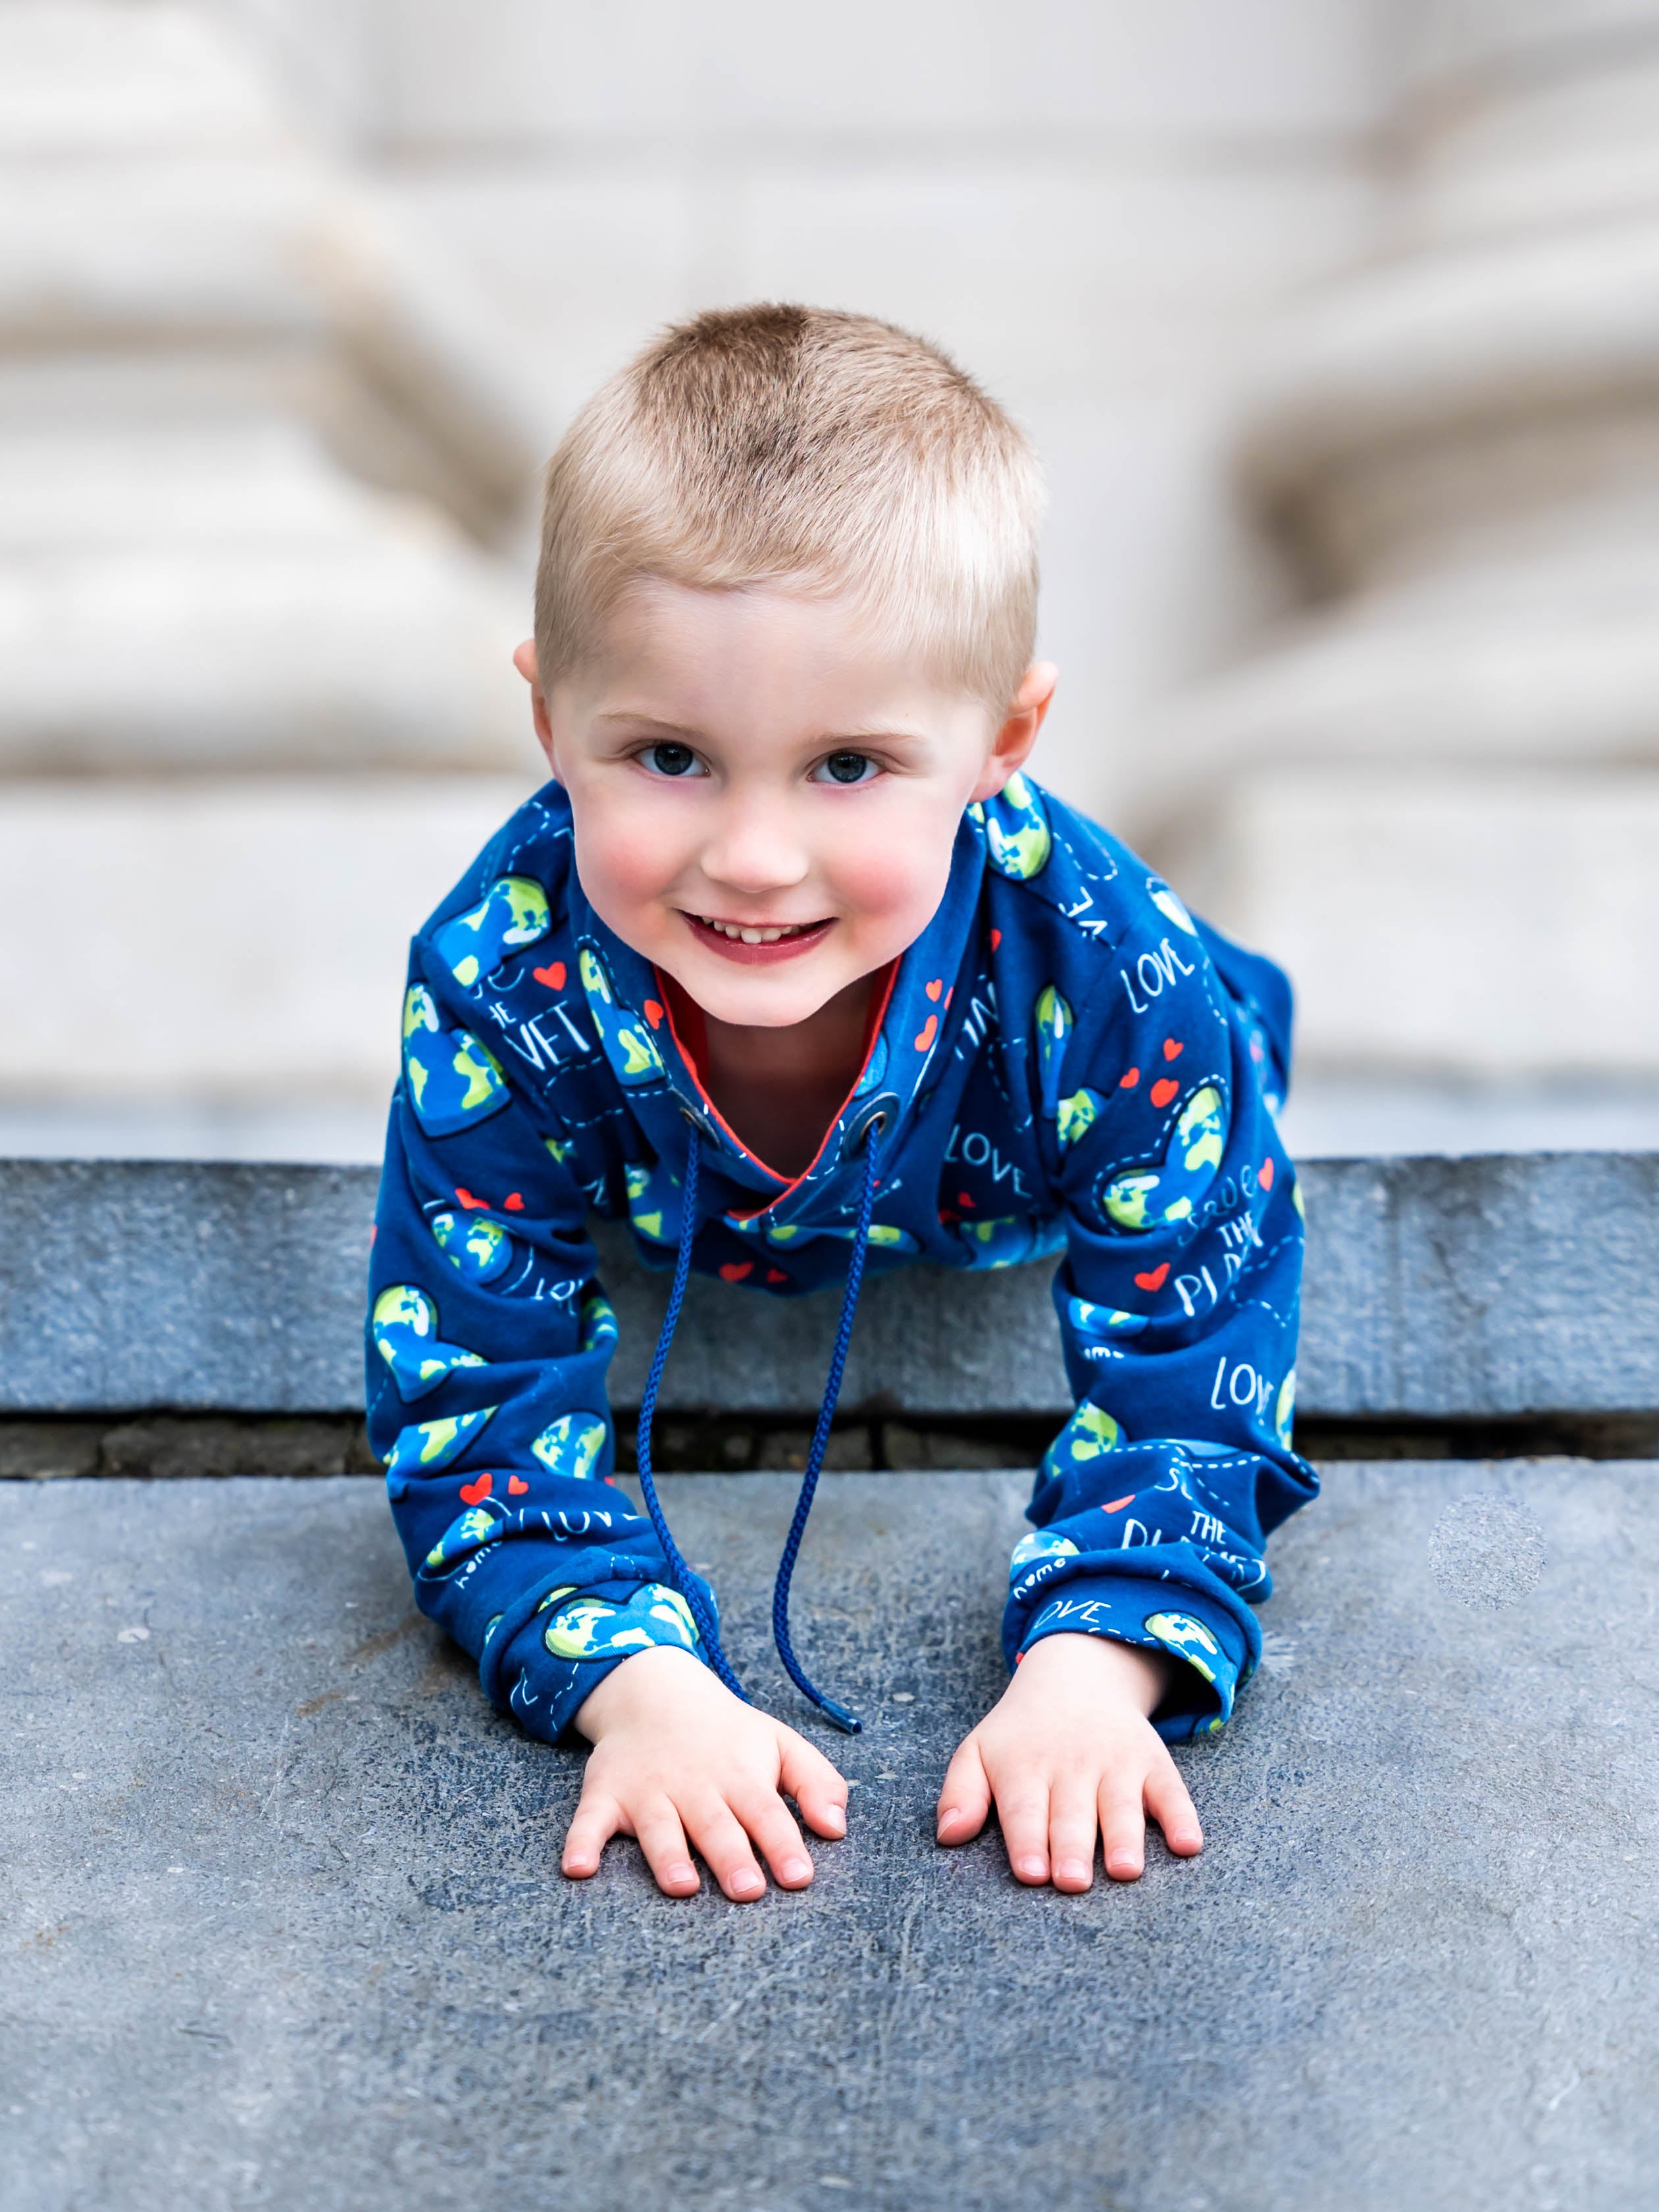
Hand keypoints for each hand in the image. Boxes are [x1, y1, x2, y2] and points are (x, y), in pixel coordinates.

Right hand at [564, 1644, 848, 1900]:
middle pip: (716, 1826)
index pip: (767, 1813)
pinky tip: (578, 1868)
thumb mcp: (779, 1744)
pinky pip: (590, 1820)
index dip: (783, 1844)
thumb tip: (837, 1828)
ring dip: (668, 1855)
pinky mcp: (606, 1794)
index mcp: (740, 1776)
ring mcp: (648, 1790)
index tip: (799, 1877)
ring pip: (658, 1826)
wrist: (655, 1691)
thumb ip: (815, 1781)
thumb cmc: (728, 1735)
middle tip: (748, 1890)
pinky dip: (581, 1842)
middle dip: (732, 1857)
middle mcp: (695, 1785)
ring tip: (682, 1886)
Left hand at [936, 1632, 1202, 1888]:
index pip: (1023, 1808)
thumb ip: (960, 1794)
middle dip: (1072, 1848)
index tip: (1031, 1874)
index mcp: (1023, 1767)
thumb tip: (947, 1836)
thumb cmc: (1020, 1734)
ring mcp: (1115, 1762)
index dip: (1027, 1841)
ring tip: (1124, 1870)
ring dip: (1124, 1836)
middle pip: (1071, 1813)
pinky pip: (1170, 1789)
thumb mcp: (977, 1751)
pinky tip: (1187, 1843)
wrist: (1075, 1677)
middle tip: (1072, 1882)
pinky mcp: (1152, 1762)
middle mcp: (1070, 1765)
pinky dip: (1181, 1815)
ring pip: (1120, 1804)